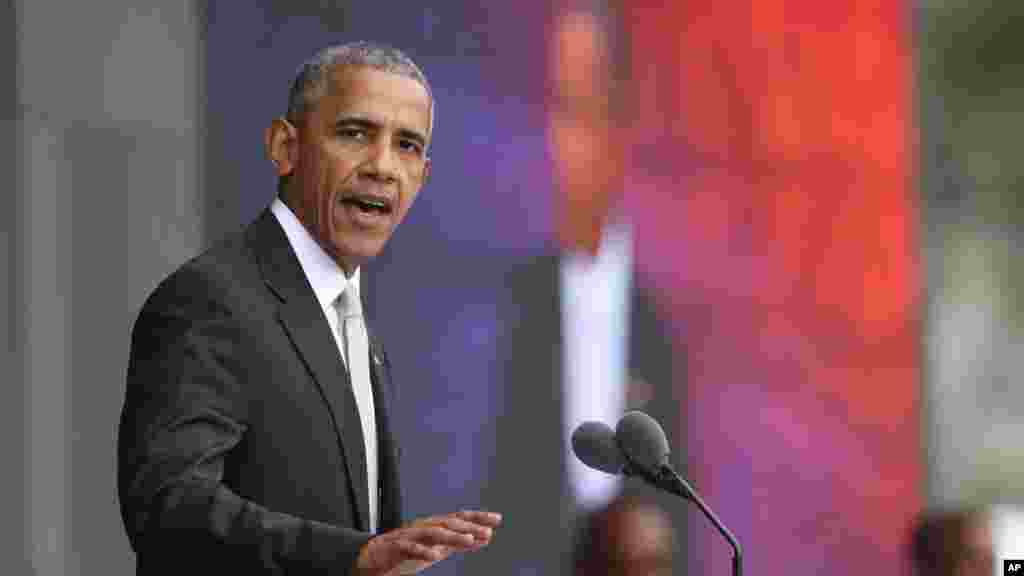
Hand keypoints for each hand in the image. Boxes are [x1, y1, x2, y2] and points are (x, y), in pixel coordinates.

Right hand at [355, 510, 501, 575]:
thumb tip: (482, 537)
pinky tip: (435, 555)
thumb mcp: (435, 548)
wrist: (369, 557)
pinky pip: (410, 548)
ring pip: (433, 533)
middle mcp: (423, 527)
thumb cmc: (404, 552)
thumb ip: (457, 543)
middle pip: (449, 524)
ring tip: (469, 540)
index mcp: (433, 526)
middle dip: (469, 527)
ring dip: (452, 536)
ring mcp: (409, 536)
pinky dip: (422, 550)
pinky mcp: (395, 548)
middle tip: (488, 531)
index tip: (497, 519)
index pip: (459, 519)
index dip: (477, 518)